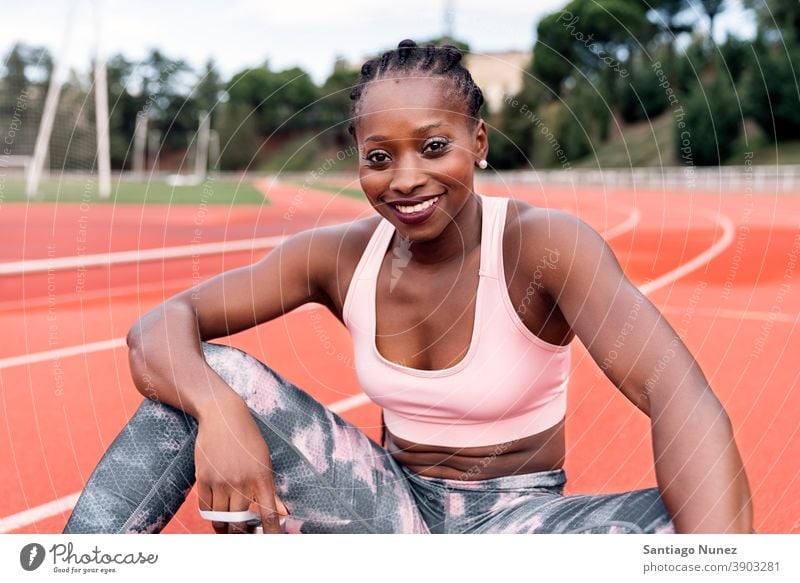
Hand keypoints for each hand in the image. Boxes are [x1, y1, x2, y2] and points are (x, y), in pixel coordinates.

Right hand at [195, 398, 286, 533]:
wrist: (223, 415)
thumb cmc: (248, 438)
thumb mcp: (265, 460)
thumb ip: (271, 490)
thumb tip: (283, 512)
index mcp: (262, 477)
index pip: (268, 515)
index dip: (270, 533)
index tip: (271, 543)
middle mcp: (241, 481)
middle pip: (240, 523)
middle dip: (242, 536)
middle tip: (245, 538)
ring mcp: (220, 480)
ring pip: (221, 518)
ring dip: (225, 528)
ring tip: (230, 529)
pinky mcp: (203, 478)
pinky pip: (205, 507)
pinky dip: (211, 515)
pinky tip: (217, 514)